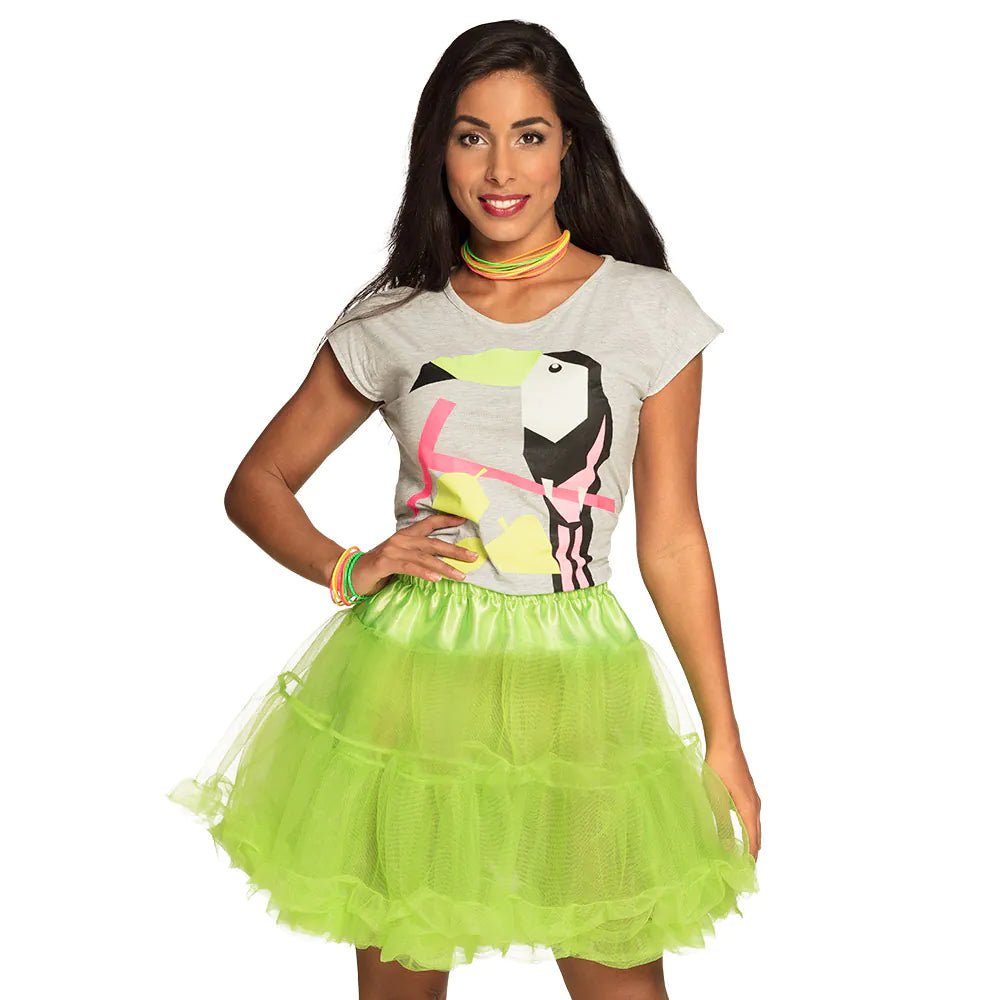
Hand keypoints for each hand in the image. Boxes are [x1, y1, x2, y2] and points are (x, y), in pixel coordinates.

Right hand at [347, 513, 478, 597]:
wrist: (350, 573)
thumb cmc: (378, 569)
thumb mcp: (400, 559)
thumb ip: (417, 557)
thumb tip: (442, 562)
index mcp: (405, 535)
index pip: (429, 524)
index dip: (447, 520)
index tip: (465, 520)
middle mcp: (401, 540)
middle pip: (433, 543)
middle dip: (455, 550)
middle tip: (473, 557)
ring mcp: (393, 550)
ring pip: (424, 557)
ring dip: (444, 567)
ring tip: (460, 575)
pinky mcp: (385, 563)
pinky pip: (410, 567)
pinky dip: (424, 573)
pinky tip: (436, 579)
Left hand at [705, 740, 761, 860]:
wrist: (725, 742)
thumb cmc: (717, 767)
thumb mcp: (715, 796)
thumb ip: (721, 822)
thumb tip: (728, 846)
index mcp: (748, 808)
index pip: (753, 841)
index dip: (750, 858)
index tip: (745, 874)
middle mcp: (755, 805)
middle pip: (758, 836)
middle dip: (752, 853)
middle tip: (742, 870)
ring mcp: (753, 798)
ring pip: (755, 826)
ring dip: (750, 842)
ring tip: (741, 856)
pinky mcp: (748, 792)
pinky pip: (752, 817)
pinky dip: (748, 830)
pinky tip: (739, 833)